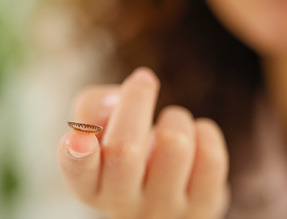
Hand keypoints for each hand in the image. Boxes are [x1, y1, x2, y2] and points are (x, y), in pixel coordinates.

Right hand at [58, 67, 229, 218]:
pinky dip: (203, 132)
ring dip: (174, 118)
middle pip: (126, 149)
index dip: (77, 155)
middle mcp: (124, 204)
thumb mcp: (102, 130)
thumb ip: (93, 107)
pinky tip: (194, 143)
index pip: (79, 174)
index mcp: (92, 186)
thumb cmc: (129, 154)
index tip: (79, 137)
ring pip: (174, 142)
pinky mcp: (203, 205)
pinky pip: (210, 154)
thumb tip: (119, 97)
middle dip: (136, 101)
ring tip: (169, 126)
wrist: (166, 196)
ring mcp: (164, 208)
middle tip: (144, 79)